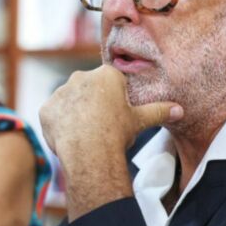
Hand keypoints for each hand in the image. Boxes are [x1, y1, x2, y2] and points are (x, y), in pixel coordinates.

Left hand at [40, 65, 181, 220]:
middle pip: (89, 89)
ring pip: (69, 102)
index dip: (115, 99)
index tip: (116, 114)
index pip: (111, 82)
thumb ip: (158, 111)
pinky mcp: (46, 109)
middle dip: (94, 104)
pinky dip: (60, 125)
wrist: (89, 150)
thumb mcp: (140, 120)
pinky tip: (69, 138)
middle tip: (101, 125)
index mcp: (105, 75)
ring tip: (85, 134)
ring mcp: (60, 92)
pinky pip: (53, 116)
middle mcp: (80, 77)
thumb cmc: (117, 132)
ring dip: (75, 114)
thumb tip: (180, 109)